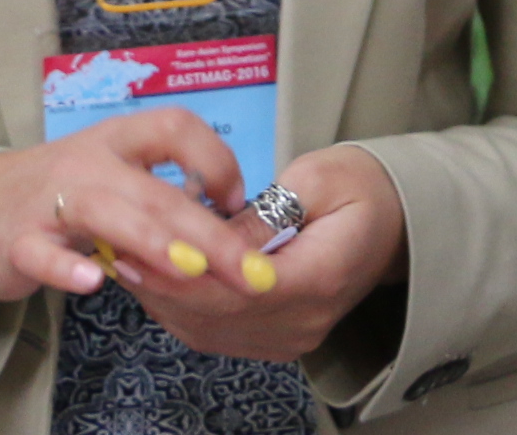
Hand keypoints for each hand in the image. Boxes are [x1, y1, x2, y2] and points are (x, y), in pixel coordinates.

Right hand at [0, 107, 261, 306]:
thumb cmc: (63, 194)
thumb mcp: (115, 178)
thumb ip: (162, 197)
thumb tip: (230, 227)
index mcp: (118, 140)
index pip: (174, 126)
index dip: (215, 158)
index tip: (239, 202)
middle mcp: (87, 161)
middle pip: (154, 188)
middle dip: (207, 231)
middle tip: (247, 270)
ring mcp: (49, 200)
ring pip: (106, 212)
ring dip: (153, 241)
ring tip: (192, 269)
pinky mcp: (17, 240)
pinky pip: (41, 253)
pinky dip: (66, 267)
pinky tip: (94, 283)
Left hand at [127, 144, 408, 364]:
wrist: (396, 223)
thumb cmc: (362, 187)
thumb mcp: (320, 176)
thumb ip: (266, 211)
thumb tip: (214, 233)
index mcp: (322, 278)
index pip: (243, 285)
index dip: (191, 269)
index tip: (148, 243)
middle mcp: (304, 322)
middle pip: (218, 314)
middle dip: (165, 282)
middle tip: (120, 248)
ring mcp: (288, 338)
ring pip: (209, 328)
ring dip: (164, 297)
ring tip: (125, 258)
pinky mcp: (273, 339)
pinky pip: (215, 332)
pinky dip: (179, 307)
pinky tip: (152, 277)